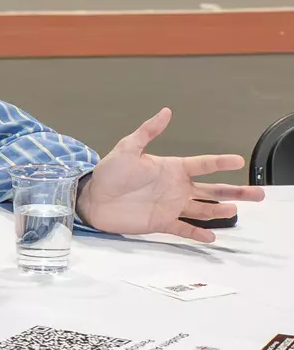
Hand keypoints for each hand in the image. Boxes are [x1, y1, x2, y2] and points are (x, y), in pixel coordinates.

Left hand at [77, 108, 264, 242]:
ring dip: (219, 211)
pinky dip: (197, 233)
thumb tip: (166, 111)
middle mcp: (176, 187)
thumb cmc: (108, 172)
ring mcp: (170, 206)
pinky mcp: (160, 222)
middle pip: (212, 189)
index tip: (238, 160)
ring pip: (203, 209)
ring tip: (235, 211)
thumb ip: (147, 132)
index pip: (203, 164)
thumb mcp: (127, 148)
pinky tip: (213, 237)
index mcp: (172, 168)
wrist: (91, 198)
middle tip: (259, 194)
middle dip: (235, 191)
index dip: (220, 162)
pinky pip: (183, 229)